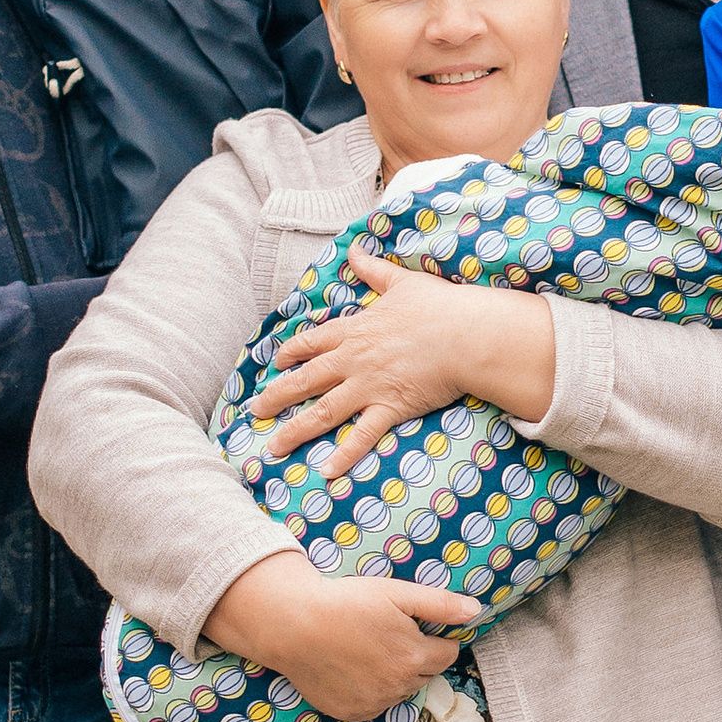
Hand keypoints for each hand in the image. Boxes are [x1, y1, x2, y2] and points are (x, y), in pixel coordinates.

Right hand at [199, 552, 485, 720]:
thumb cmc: (345, 603)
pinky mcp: (351, 713)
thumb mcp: (396, 593)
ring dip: (396, 675)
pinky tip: (353, 668)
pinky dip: (372, 690)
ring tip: (369, 649)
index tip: (418, 625)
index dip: (437, 638)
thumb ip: (439, 604)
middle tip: (390, 635)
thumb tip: (476, 611)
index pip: (448, 654)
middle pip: (426, 674)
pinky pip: (375, 704)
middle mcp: (399, 687)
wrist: (292, 626)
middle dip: (418, 657)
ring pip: (401, 691)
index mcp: (415, 657)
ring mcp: (374, 703)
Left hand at [245, 255, 557, 474]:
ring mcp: (368, 386)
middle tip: (256, 410)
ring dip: (296, 431)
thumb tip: (355, 250)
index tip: (276, 362)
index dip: (291, 353)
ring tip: (273, 447)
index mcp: (355, 330)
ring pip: (323, 411)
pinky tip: (326, 471)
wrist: (466, 334)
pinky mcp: (390, 407)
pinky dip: (344, 455)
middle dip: (277, 396)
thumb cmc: (439, 307)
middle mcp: (353, 360)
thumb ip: (374, 270)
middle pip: (306, 380)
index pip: (313, 342)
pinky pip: (362, 435)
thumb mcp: (402, 282)